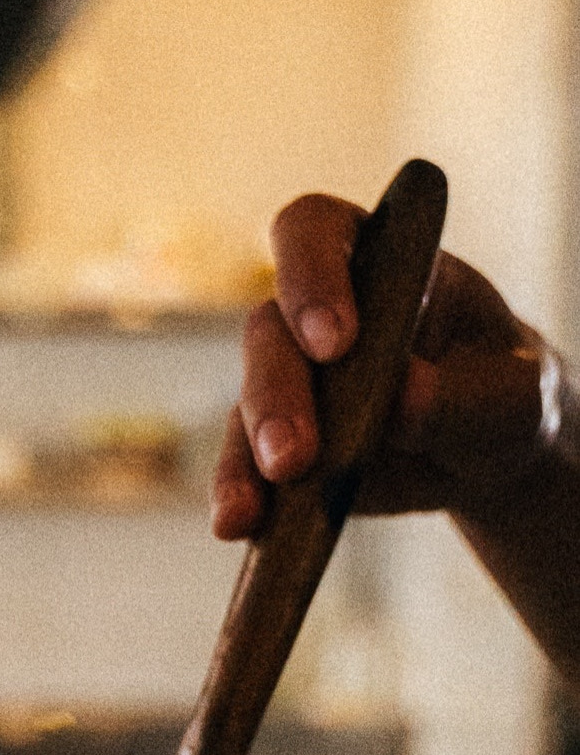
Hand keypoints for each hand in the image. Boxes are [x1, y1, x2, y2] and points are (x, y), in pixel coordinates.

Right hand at [212, 193, 562, 538]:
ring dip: (249, 452)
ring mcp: (287, 377)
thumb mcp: (515, 394)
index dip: (310, 276)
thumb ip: (465, 395)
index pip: (313, 231)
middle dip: (278, 394)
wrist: (484, 449)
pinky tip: (238, 524)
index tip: (334, 340)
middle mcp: (314, 311)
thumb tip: (400, 402)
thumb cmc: (502, 393)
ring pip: (247, 400)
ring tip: (262, 505)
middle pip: (268, 329)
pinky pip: (241, 462)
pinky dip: (238, 494)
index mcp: (374, 261)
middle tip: (296, 455)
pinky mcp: (271, 439)